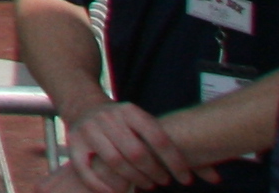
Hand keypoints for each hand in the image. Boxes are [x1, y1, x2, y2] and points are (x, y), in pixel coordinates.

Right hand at [58, 100, 194, 192]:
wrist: (84, 106)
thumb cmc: (126, 125)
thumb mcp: (147, 126)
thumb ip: (179, 150)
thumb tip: (217, 179)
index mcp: (130, 110)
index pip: (159, 137)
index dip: (176, 162)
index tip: (185, 179)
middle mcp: (108, 116)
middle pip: (137, 152)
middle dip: (154, 173)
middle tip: (162, 181)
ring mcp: (88, 129)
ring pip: (115, 162)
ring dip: (134, 179)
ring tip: (145, 184)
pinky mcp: (73, 144)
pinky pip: (88, 171)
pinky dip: (103, 186)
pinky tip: (118, 192)